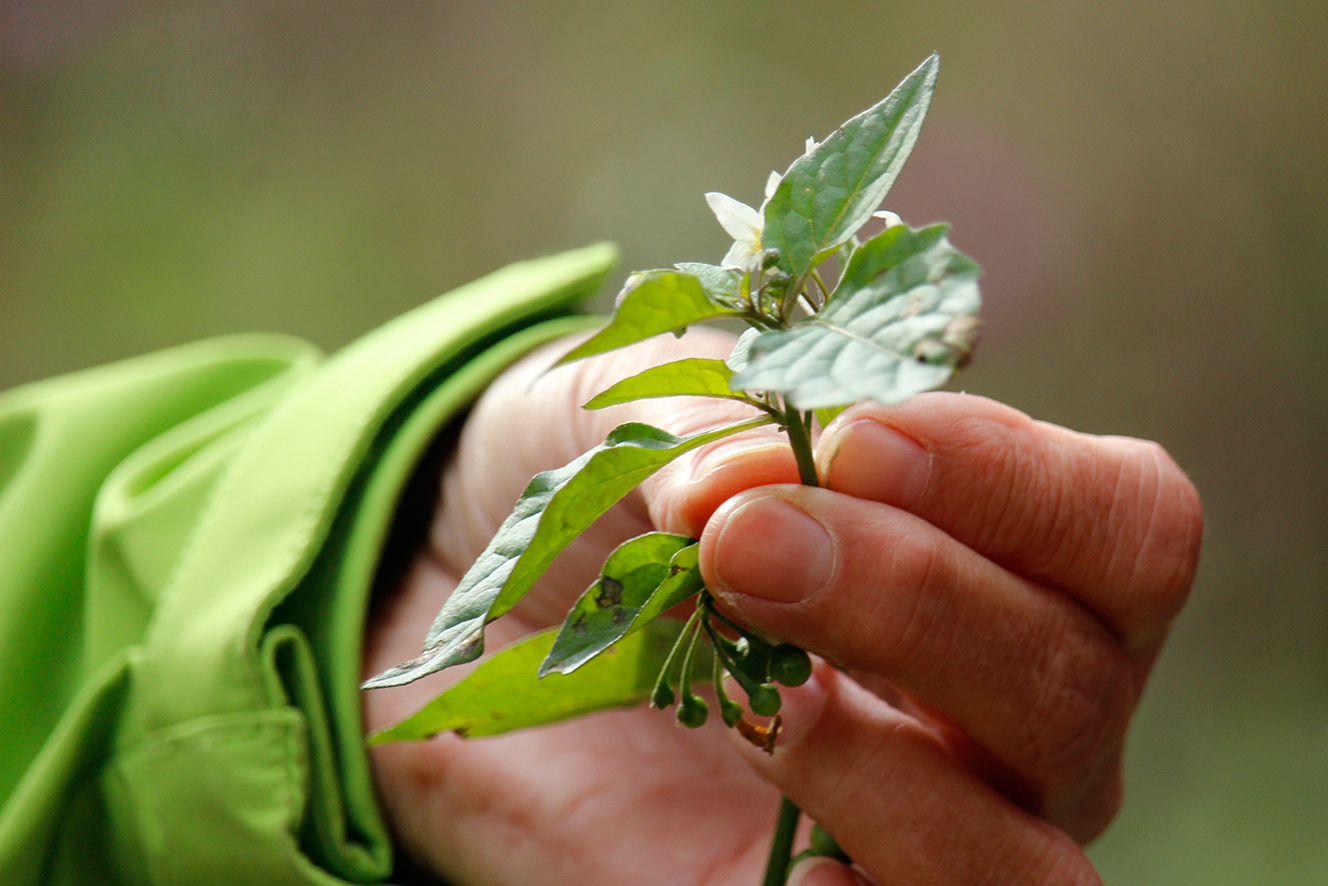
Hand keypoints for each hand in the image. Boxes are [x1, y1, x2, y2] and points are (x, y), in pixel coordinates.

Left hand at [361, 329, 1201, 884]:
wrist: (471, 606)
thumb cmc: (600, 484)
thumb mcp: (642, 408)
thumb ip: (719, 415)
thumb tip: (761, 478)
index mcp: (1000, 561)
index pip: (1120, 527)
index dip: (1009, 481)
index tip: (852, 440)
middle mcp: (996, 714)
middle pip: (1073, 683)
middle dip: (914, 598)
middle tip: (741, 542)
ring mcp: (919, 832)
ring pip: (1026, 863)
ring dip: (890, 766)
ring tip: (747, 697)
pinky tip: (774, 843)